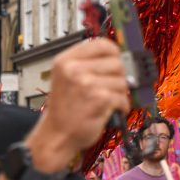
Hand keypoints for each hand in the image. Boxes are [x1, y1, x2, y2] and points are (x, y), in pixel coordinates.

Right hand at [26, 39, 129, 172]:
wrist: (56, 135)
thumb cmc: (65, 108)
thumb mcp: (68, 78)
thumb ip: (90, 64)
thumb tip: (122, 56)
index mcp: (66, 60)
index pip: (102, 44)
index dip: (115, 52)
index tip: (117, 60)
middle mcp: (74, 69)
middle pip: (117, 63)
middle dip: (119, 78)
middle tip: (110, 88)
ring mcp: (86, 83)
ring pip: (123, 81)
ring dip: (120, 94)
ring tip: (107, 101)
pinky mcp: (99, 98)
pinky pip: (123, 97)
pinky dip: (122, 106)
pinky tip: (111, 110)